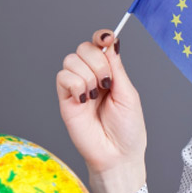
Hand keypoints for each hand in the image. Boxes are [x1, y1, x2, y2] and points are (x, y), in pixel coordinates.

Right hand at [56, 29, 146, 192]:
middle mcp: (92, 77)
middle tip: (107, 83)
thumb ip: (116, 68)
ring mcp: (77, 87)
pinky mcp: (65, 99)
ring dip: (88, 75)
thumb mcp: (128, 93)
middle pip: (84, 48)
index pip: (99, 45)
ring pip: (71, 60)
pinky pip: (63, 77)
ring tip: (96, 96)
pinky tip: (84, 100)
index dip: (101, 37)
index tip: (107, 38)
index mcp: (109, 73)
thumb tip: (111, 42)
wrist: (117, 154)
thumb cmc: (128, 129)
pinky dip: (75, 85)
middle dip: (97, 61)